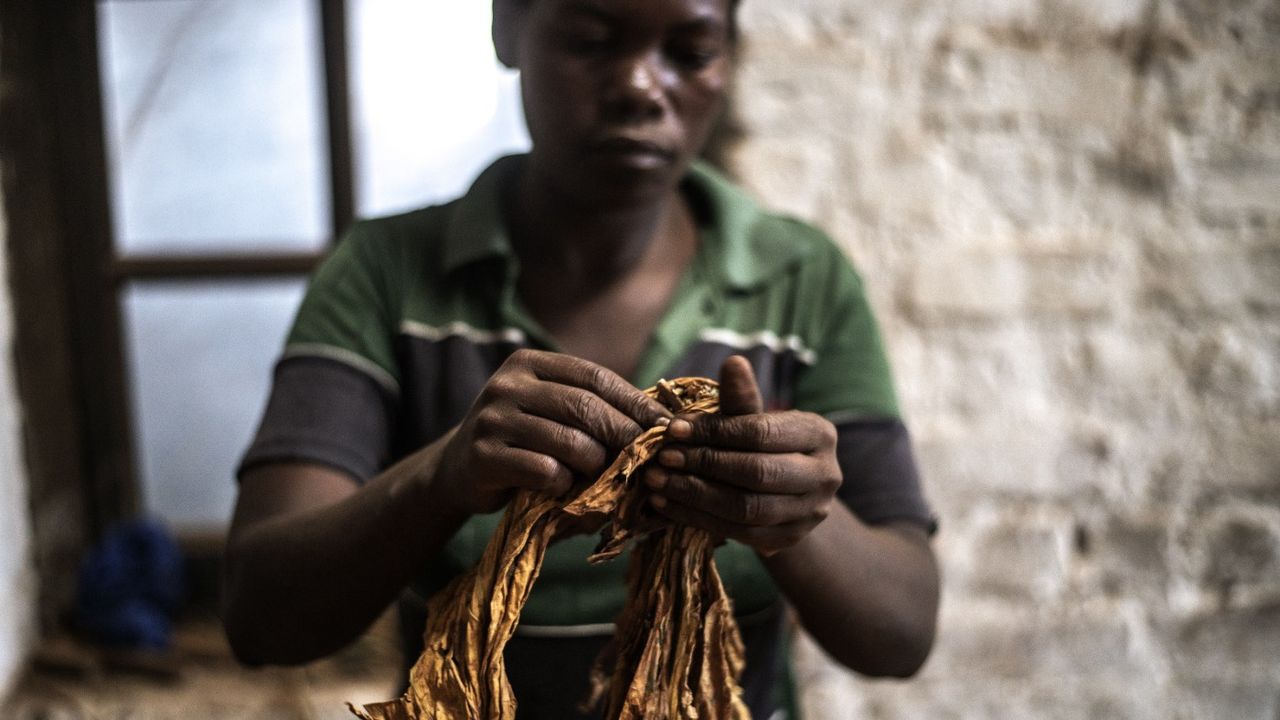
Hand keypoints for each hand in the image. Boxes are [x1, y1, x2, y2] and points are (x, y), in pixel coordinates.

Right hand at [430, 349, 670, 516]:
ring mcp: (492, 419)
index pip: (595, 377)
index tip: (666, 425)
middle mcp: (507, 384)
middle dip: (624, 435)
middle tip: (648, 458)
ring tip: (605, 478)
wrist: (458, 469)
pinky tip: (563, 489)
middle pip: (585, 407)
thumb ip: (592, 406)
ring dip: (597, 465)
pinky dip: (564, 484)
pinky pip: (543, 471)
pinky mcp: (483, 456)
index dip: (635, 402)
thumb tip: (662, 419)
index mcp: (529, 363)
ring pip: (569, 441)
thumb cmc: (522, 439)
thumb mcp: (550, 410)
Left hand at [643, 356, 841, 555]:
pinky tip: (668, 505)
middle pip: (757, 473)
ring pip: (747, 509)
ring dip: (695, 495)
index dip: (715, 432)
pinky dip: (699, 519)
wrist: (786, 491)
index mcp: (820, 434)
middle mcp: (825, 475)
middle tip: (661, 459)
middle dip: (703, 464)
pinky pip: (740, 533)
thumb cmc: (765, 444)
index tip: (673, 430)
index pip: (762, 433)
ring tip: (658, 483)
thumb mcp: (755, 418)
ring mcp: (811, 512)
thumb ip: (741, 398)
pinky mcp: (790, 539)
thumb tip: (733, 362)